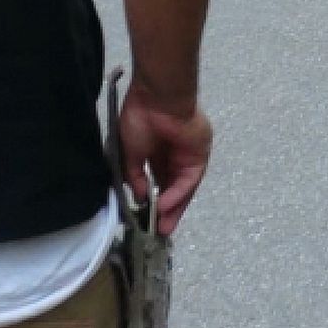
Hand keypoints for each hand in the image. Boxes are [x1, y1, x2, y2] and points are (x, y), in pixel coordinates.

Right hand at [119, 86, 212, 235]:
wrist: (157, 97)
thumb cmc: (140, 117)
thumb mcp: (129, 152)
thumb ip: (135, 176)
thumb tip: (141, 197)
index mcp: (157, 150)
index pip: (158, 181)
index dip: (153, 200)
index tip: (145, 217)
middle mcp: (174, 155)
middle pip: (173, 188)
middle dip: (166, 210)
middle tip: (158, 231)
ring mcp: (188, 155)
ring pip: (183, 187)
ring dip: (174, 208)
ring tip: (164, 227)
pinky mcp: (198, 155)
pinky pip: (189, 179)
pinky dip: (178, 194)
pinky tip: (166, 206)